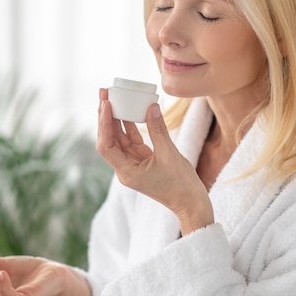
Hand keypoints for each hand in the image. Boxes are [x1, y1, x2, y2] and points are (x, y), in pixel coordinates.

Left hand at [96, 88, 213, 234]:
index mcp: (127, 171)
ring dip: (116, 118)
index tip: (106, 104)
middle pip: (109, 139)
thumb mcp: (170, 154)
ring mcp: (133, 164)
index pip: (106, 145)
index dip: (104, 123)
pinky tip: (130, 109)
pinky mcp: (143, 161)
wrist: (191, 204)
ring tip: (112, 96)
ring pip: (120, 138)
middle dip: (105, 116)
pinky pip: (132, 140)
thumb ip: (158, 129)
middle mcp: (125, 168)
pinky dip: (131, 125)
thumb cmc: (181, 185)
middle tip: (104, 92)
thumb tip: (151, 106)